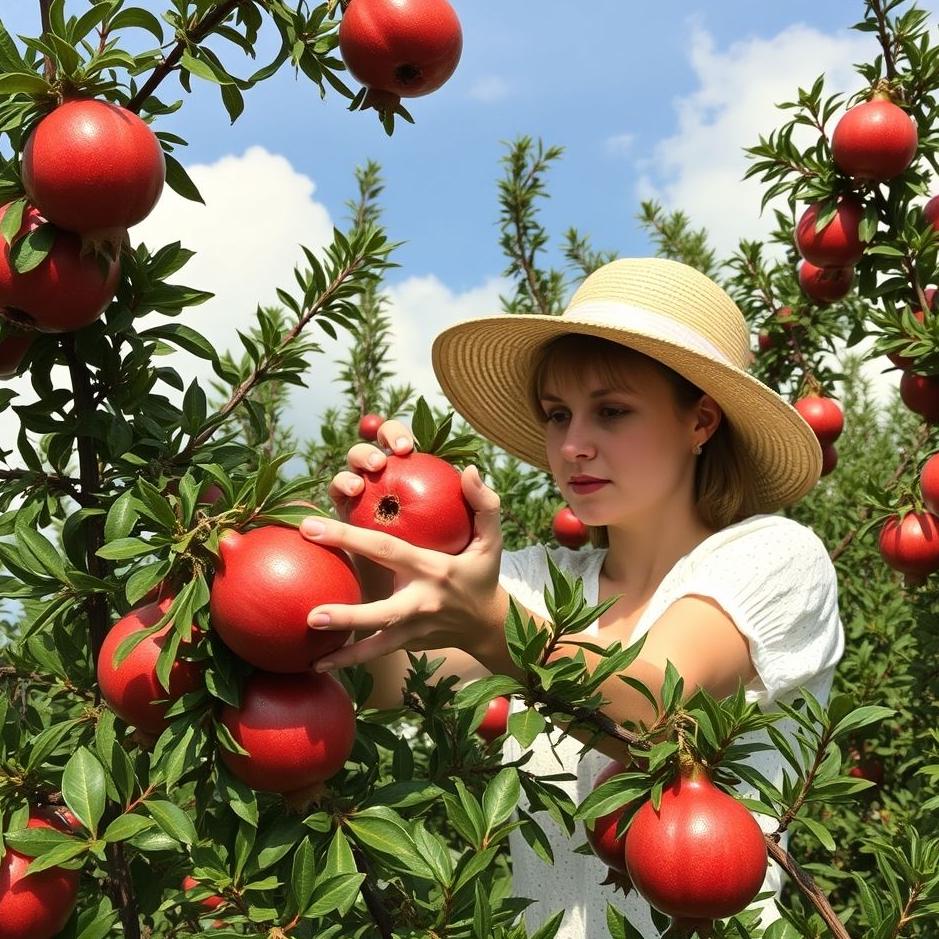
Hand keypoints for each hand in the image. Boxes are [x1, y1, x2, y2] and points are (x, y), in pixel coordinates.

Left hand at [302, 430, 505, 671]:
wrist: (489, 626)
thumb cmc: (482, 574)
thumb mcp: (492, 540)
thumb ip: (484, 504)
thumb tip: (469, 470)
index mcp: (434, 570)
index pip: (386, 549)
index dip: (349, 537)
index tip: (312, 527)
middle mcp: (421, 604)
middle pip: (381, 613)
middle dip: (346, 615)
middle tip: (311, 615)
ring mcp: (414, 631)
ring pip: (377, 646)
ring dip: (345, 654)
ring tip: (311, 658)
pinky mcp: (408, 646)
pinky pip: (375, 652)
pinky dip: (350, 660)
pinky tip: (318, 664)